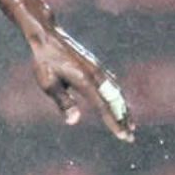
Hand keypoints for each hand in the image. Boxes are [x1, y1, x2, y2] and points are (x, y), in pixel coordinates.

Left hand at [28, 26, 134, 142]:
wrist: (47, 36)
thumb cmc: (44, 62)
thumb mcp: (48, 83)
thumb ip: (63, 102)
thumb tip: (74, 121)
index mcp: (84, 80)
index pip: (103, 107)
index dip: (114, 123)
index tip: (123, 136)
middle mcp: (96, 74)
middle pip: (115, 101)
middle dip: (123, 119)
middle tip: (130, 137)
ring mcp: (98, 69)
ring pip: (116, 92)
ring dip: (124, 109)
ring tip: (130, 124)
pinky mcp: (96, 65)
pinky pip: (112, 84)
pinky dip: (118, 97)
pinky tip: (121, 104)